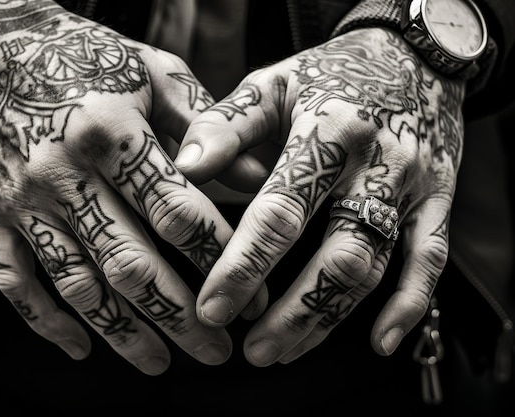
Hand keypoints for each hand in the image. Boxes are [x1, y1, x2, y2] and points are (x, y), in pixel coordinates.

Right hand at [0, 0, 267, 373]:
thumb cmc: (88, 56)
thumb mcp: (154, 72)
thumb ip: (206, 126)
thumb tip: (257, 180)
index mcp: (111, 132)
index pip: (177, 213)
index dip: (218, 260)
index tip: (247, 295)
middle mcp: (64, 173)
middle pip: (130, 263)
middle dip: (179, 316)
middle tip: (215, 351)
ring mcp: (22, 200)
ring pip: (77, 284)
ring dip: (122, 332)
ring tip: (159, 363)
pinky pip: (15, 281)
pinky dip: (46, 322)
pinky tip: (81, 347)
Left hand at [175, 28, 463, 364]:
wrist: (411, 57)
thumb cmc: (329, 75)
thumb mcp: (273, 84)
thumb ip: (226, 126)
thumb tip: (183, 168)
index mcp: (326, 133)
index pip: (279, 213)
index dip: (244, 267)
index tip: (212, 308)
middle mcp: (373, 165)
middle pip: (335, 254)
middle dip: (292, 312)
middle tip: (253, 351)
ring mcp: (409, 187)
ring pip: (373, 266)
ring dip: (330, 317)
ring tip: (286, 350)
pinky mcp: (436, 201)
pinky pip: (431, 260)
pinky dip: (409, 306)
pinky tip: (379, 341)